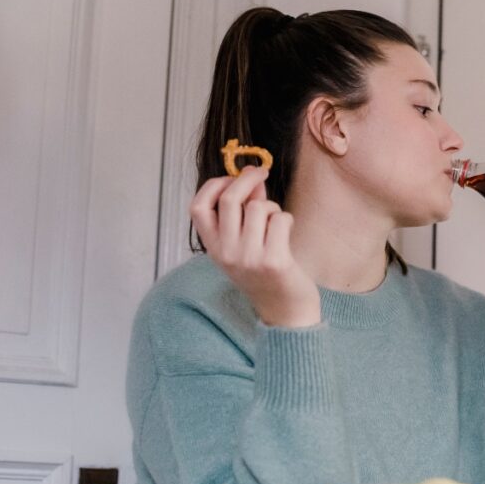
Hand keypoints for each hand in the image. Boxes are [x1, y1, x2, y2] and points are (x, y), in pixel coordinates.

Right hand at [190, 166, 320, 327]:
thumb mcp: (243, 245)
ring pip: (258, 207)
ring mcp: (248, 257)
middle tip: (261, 173)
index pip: (198, 208)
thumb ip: (243, 212)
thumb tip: (252, 176)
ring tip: (276, 223)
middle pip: (229, 199)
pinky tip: (287, 234)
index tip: (230, 178)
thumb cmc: (265, 273)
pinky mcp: (273, 260)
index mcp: (213, 248)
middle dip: (247, 179)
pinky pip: (279, 220)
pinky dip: (286, 219)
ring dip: (271, 207)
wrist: (285, 311)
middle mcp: (226, 253)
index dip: (213, 185)